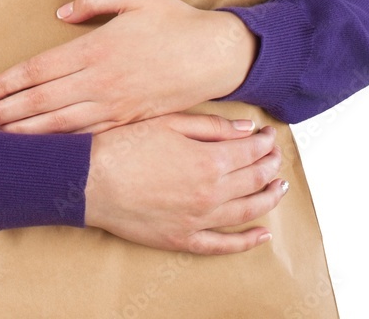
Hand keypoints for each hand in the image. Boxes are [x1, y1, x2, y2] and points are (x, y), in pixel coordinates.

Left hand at [0, 0, 256, 133]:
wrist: (215, 55)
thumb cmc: (173, 20)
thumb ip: (93, 0)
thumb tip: (60, 14)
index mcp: (97, 49)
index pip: (39, 70)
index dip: (6, 84)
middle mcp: (101, 81)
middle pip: (42, 102)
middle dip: (5, 114)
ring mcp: (115, 105)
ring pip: (61, 125)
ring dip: (26, 133)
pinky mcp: (129, 121)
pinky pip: (88, 136)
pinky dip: (60, 145)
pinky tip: (42, 150)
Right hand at [84, 113, 287, 253]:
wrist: (90, 179)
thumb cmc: (124, 146)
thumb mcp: (167, 123)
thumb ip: (210, 127)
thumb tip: (246, 129)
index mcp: (208, 161)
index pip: (249, 153)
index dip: (263, 144)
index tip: (268, 137)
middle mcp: (210, 194)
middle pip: (252, 180)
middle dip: (269, 167)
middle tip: (276, 157)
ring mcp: (199, 220)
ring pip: (246, 211)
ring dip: (267, 199)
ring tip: (278, 187)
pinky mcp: (183, 239)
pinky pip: (223, 245)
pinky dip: (247, 241)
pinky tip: (262, 234)